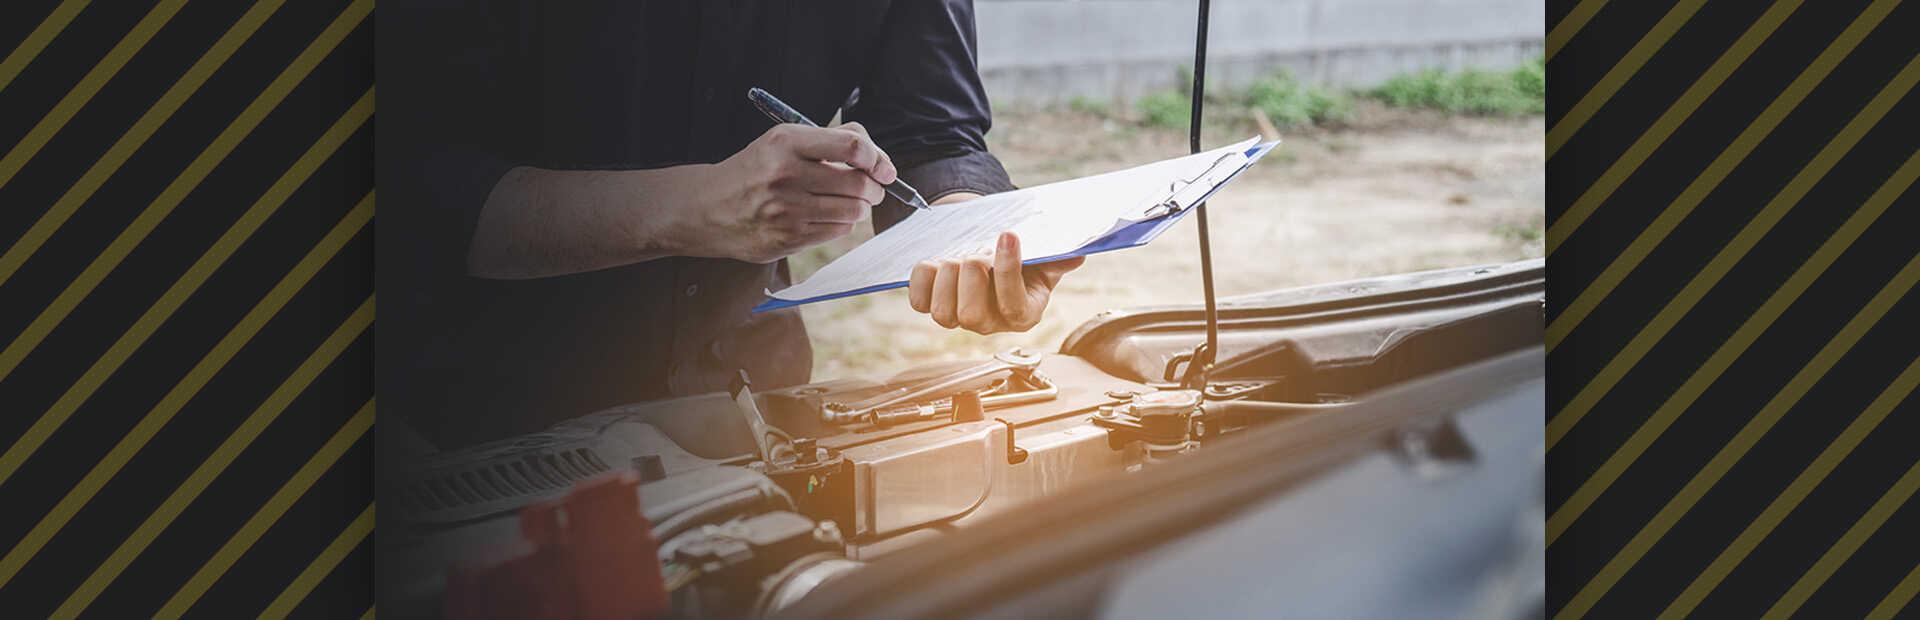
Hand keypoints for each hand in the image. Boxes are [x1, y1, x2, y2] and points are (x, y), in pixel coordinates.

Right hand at [679, 123, 893, 262]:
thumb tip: (876, 155)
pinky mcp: (787, 239)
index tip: (883, 167)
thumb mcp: (783, 141)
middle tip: (871, 186)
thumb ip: (830, 139)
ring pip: (852, 211)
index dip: (877, 157)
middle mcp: (786, 175)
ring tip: (846, 200)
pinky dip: (841, 223)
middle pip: (859, 184)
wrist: (708, 207)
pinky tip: (827, 215)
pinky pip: (836, 232)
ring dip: (859, 207)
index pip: (851, 146)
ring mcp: (786, 211)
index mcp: (786, 143)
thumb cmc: (754, 170)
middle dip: (874, 187)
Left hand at [909, 230, 1084, 333]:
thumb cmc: (1024, 261)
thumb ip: (1058, 259)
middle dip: (971, 277)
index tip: (1008, 234)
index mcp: (1022, 314)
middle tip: (976, 253)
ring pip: (943, 314)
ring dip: (947, 278)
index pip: (1013, 305)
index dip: (1008, 270)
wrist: (995, 255)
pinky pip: (919, 302)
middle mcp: (990, 322)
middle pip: (972, 316)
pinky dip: (923, 278)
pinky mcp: (933, 306)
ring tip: (957, 257)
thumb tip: (1076, 255)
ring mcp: (959, 318)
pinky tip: (937, 261)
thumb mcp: (1045, 259)